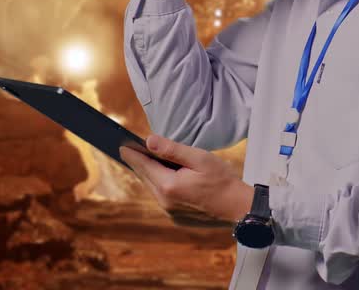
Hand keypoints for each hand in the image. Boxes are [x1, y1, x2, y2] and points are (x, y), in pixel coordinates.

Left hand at [120, 134, 253, 227]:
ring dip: (150, 174)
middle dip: (138, 162)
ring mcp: (170, 212)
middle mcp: (165, 201)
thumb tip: (148, 141)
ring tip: (146, 160)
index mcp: (169, 185)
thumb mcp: (199, 158)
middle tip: (129, 149)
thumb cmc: (222, 180)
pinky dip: (160, 185)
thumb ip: (172, 150)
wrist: (238, 208)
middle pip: (145, 177)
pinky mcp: (176, 217)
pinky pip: (162, 197)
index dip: (131, 154)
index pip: (143, 165)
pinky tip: (165, 176)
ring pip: (153, 187)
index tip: (121, 145)